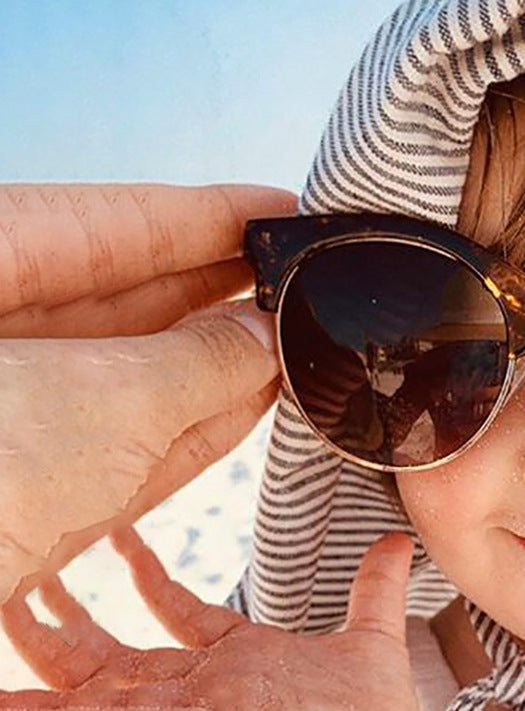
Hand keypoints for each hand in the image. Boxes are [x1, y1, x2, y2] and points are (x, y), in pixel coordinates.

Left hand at [0, 183, 295, 605]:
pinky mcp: (32, 494)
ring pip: (125, 377)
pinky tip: (257, 399)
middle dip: (214, 291)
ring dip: (215, 366)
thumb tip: (265, 337)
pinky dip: (191, 426)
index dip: (200, 216)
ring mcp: (10, 422)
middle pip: (114, 297)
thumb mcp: (100, 404)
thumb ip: (195, 364)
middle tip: (300, 279)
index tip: (278, 207)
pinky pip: (123, 444)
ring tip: (295, 343)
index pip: (97, 225)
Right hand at [0, 528, 429, 710]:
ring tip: (1, 617)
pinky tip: (4, 710)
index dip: (148, 574)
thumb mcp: (372, 638)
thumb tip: (398, 543)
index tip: (119, 535)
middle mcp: (204, 687)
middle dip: (64, 621)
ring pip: (99, 685)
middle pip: (116, 653)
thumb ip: (376, 590)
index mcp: (238, 660)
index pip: (180, 612)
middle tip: (19, 582)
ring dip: (43, 658)